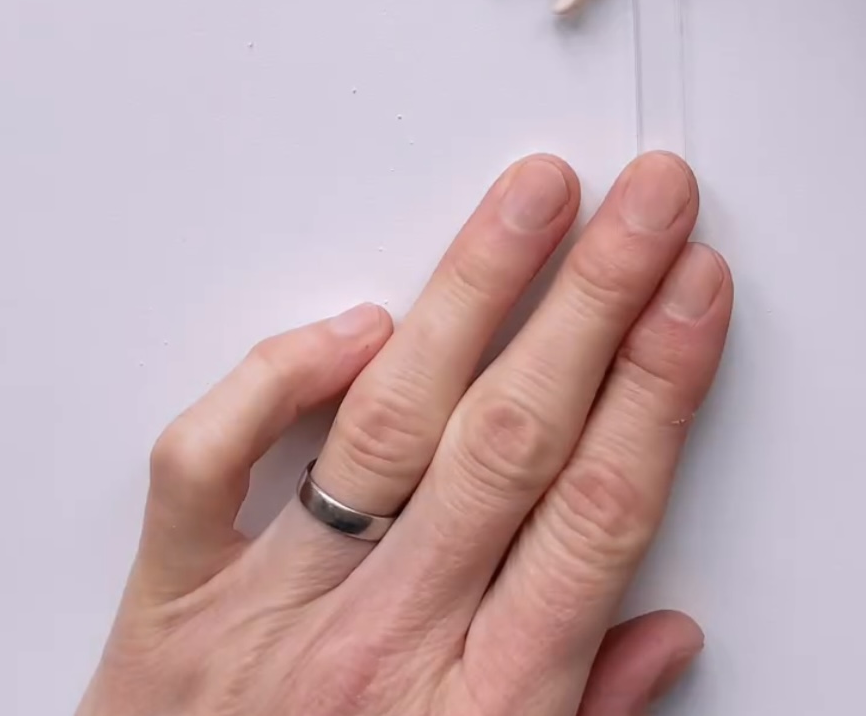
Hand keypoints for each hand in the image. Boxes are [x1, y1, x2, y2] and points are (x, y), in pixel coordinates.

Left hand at [80, 154, 729, 715]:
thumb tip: (666, 636)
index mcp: (482, 714)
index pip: (598, 512)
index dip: (659, 384)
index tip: (695, 289)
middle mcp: (383, 648)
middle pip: (515, 437)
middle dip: (596, 297)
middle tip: (648, 201)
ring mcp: (271, 614)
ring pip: (389, 420)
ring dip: (474, 290)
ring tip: (533, 201)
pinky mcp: (170, 601)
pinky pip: (210, 463)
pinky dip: (277, 379)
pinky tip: (355, 319)